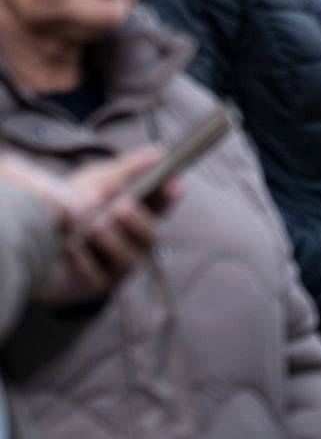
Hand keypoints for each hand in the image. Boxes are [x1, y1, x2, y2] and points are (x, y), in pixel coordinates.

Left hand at [0, 151, 176, 307]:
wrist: (28, 240)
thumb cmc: (67, 207)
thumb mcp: (94, 181)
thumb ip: (125, 169)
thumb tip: (158, 152)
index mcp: (134, 216)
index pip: (161, 208)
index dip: (170, 198)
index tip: (174, 185)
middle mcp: (130, 244)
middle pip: (152, 237)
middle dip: (138, 221)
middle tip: (120, 208)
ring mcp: (114, 267)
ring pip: (129, 259)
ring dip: (111, 240)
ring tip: (91, 226)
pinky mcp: (94, 286)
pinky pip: (97, 277)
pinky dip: (83, 260)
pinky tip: (69, 248)